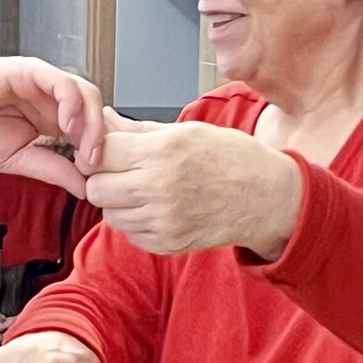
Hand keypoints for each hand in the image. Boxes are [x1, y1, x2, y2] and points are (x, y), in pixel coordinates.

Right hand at [0, 57, 103, 197]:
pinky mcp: (29, 70)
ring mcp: (41, 83)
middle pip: (95, 112)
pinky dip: (72, 104)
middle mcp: (49, 99)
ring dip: (92, 124)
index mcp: (47, 119)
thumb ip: (51, 170)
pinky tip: (66, 127)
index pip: (89, 131)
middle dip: (101, 140)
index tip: (97, 179)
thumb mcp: (15, 160)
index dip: (98, 153)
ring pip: (86, 95)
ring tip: (86, 151)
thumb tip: (83, 188)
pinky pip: (63, 83)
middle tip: (95, 167)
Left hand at [79, 110, 302, 259]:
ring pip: (110, 214)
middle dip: (102, 179)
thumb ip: (138, 130)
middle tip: (119, 173)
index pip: (101, 153)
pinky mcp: (168, 243)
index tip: (106, 151)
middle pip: (96, 189)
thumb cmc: (230, 157)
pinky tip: (157, 208)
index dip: (97, 151)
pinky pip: (130, 234)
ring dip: (117, 203)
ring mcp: (163, 220)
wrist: (266, 197)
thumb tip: (103, 118)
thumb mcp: (187, 130)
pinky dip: (136, 222)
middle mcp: (160, 187)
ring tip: (141, 190)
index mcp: (164, 151)